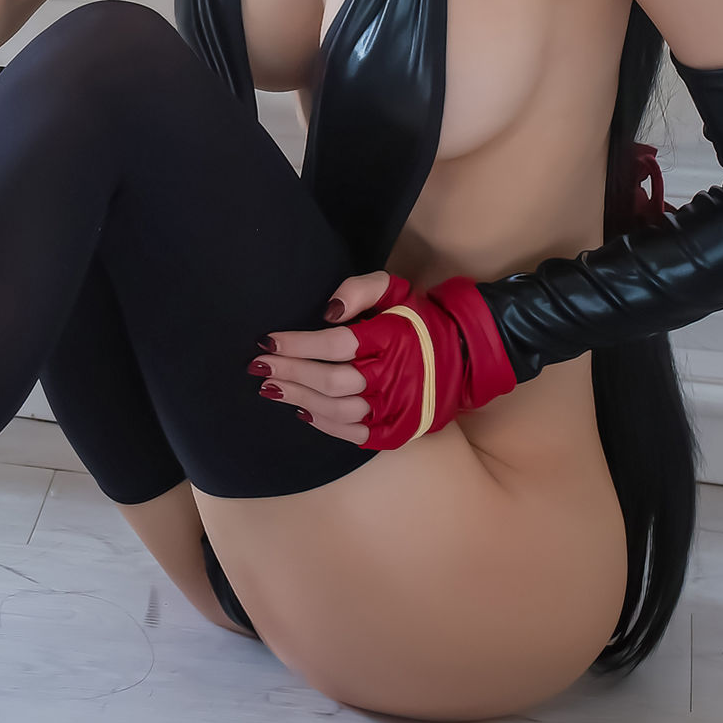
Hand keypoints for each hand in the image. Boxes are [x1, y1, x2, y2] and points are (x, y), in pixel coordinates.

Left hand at [253, 269, 517, 449]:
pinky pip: (355, 434)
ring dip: (299, 398)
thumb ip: (359, 289)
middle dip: (290, 373)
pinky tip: (302, 411)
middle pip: (332, 380)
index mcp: (392, 338)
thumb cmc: (419, 318)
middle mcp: (394, 376)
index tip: (268, 341)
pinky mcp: (398, 431)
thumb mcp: (394, 288)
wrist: (464, 355)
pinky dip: (325, 425)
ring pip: (339, 410)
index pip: (336, 344)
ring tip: (270, 387)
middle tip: (258, 366)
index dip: (298, 344)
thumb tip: (326, 312)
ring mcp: (396, 408)